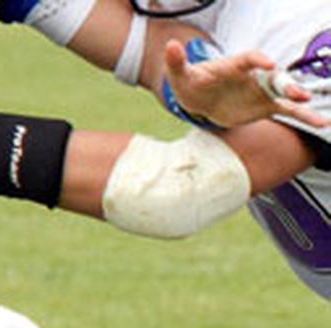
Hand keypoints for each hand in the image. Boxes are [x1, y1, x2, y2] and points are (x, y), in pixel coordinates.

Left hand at [164, 39, 328, 127]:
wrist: (200, 98)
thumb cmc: (191, 83)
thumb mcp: (180, 74)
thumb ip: (177, 62)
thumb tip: (169, 45)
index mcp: (235, 65)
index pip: (249, 59)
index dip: (258, 59)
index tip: (266, 63)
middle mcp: (254, 75)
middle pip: (273, 76)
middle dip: (285, 83)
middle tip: (297, 93)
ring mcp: (262, 90)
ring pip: (285, 92)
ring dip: (298, 99)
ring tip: (315, 110)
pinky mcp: (266, 106)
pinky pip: (288, 110)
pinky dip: (303, 116)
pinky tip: (321, 123)